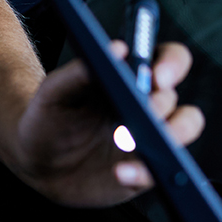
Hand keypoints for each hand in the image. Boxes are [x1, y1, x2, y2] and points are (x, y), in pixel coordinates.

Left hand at [12, 41, 204, 207]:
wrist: (39, 162)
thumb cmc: (48, 118)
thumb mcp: (54, 92)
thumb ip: (79, 71)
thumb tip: (116, 50)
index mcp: (127, 77)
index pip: (165, 60)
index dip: (172, 63)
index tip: (157, 76)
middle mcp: (144, 105)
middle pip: (174, 97)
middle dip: (163, 103)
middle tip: (146, 111)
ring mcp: (149, 138)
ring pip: (183, 130)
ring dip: (171, 135)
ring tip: (134, 142)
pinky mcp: (145, 169)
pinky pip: (159, 170)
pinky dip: (143, 172)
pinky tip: (121, 172)